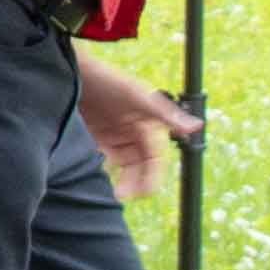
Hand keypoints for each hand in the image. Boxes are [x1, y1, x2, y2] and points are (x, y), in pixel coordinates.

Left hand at [75, 52, 201, 200]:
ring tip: (112, 193)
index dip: (152, 176)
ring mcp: (115, 137)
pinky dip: (104, 172)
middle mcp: (134, 133)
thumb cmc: (109, 80)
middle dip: (134, 182)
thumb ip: (166, 114)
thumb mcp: (138, 97)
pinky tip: (95, 179)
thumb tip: (197, 126)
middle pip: (140, 166)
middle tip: (122, 195)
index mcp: (148, 125)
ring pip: (123, 167)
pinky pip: (105, 162)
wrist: (72, 74)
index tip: (145, 192)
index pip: (155, 158)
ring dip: (120, 180)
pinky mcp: (98, 139)